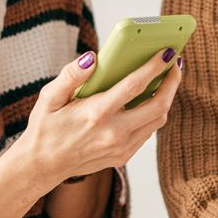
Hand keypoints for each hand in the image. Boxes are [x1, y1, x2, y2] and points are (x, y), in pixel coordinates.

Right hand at [11, 48, 180, 186]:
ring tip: (167, 78)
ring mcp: (121, 147)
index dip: (154, 67)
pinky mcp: (123, 156)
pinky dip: (153, 114)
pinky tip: (150, 99)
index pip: (134, 86)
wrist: (43, 165)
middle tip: (175, 63)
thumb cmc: (45, 127)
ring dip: (167, 98)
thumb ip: (71, 75)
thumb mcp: (49, 97)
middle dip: (172, 82)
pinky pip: (148, 132)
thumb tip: (93, 57)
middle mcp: (113, 133)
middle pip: (158, 106)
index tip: (166, 52)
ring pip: (158, 120)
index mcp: (96, 113)